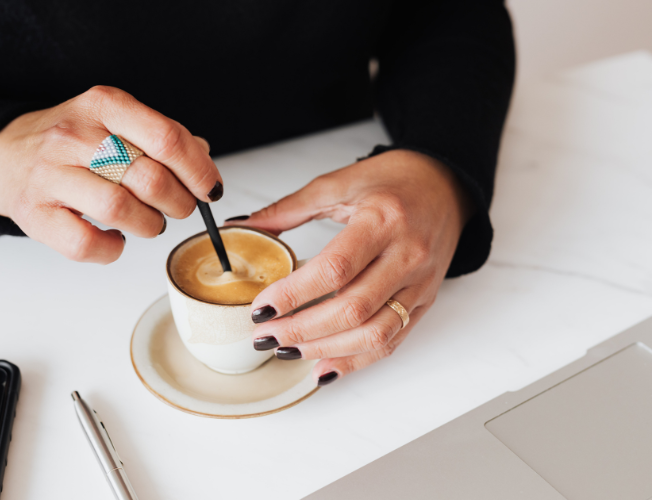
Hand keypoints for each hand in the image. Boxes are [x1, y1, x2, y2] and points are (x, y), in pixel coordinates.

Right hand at [0, 86, 220, 263]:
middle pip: (149, 178)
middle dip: (179, 203)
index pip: (166, 138)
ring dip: (149, 225)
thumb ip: (161, 137)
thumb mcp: (115, 121)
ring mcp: (50, 175)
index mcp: (103, 105)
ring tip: (150, 222)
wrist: (4, 155)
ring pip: (119, 210)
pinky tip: (116, 239)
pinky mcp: (34, 214)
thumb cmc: (73, 143)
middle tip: (180, 208)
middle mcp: (74, 136)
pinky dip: (112, 249)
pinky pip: (85, 243)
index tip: (209, 188)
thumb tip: (204, 160)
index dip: (198, 170)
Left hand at [227, 150, 472, 384]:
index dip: (295, 294)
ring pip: (374, 333)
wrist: (446, 185)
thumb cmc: (395, 180)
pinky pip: (392, 340)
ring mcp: (420, 283)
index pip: (335, 269)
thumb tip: (244, 226)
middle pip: (352, 309)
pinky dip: (357, 360)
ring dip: (326, 349)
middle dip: (302, 329)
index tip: (261, 307)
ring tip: (288, 350)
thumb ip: (289, 208)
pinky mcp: (425, 301)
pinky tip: (325, 366)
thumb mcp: (339, 183)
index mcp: (383, 220)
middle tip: (265, 335)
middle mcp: (407, 255)